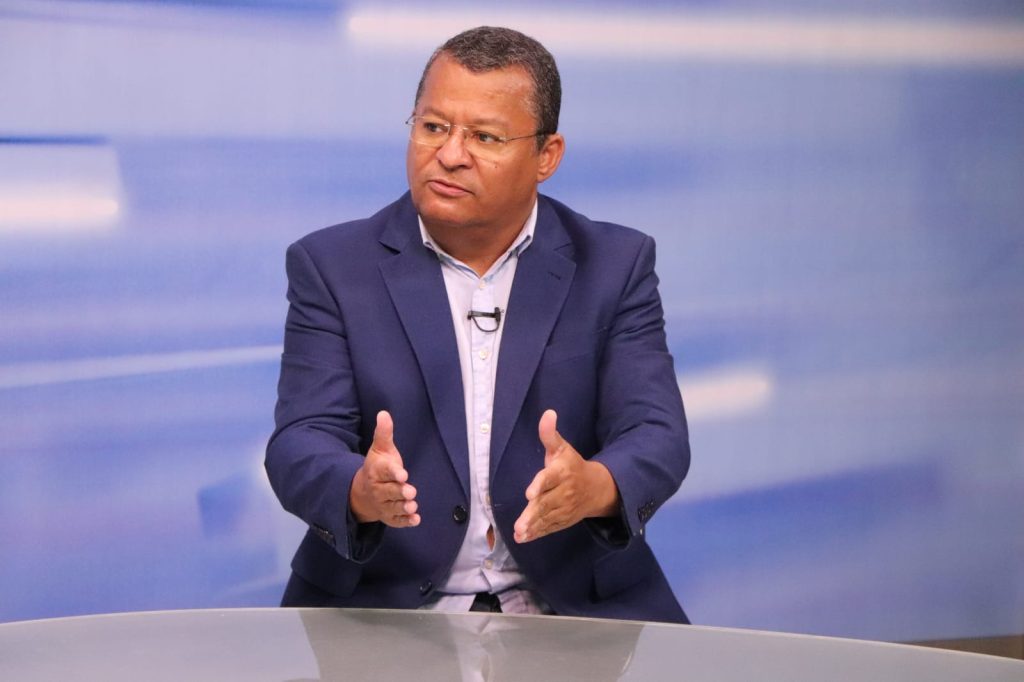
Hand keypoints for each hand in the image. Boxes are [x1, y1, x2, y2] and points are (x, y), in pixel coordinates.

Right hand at [349, 411, 419, 526]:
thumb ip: (384, 433)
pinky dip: (406, 522)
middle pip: (389, 492)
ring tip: (412, 506)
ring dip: (403, 507)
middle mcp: (378, 490)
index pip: (384, 472)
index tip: (403, 474)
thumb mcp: (380, 449)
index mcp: (376, 472)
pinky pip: (397, 521)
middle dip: (399, 492)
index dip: (393, 473)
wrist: (362, 494)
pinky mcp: (390, 517)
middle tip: (410, 491)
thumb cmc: (377, 468)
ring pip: (394, 507)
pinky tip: (416, 520)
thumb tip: (384, 413)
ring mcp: (383, 505)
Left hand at [513, 410, 618, 542]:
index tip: (529, 493)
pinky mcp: (562, 520)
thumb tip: (548, 413)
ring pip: (547, 518)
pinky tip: (523, 538)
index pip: (550, 478)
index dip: (540, 485)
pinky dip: (536, 534)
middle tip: (519, 525)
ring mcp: (564, 508)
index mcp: (562, 472)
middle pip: (547, 503)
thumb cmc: (571, 465)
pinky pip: (549, 527)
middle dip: (533, 514)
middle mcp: (564, 492)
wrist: (596, 489)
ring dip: (533, 526)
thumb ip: (550, 434)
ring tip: (519, 533)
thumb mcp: (562, 448)